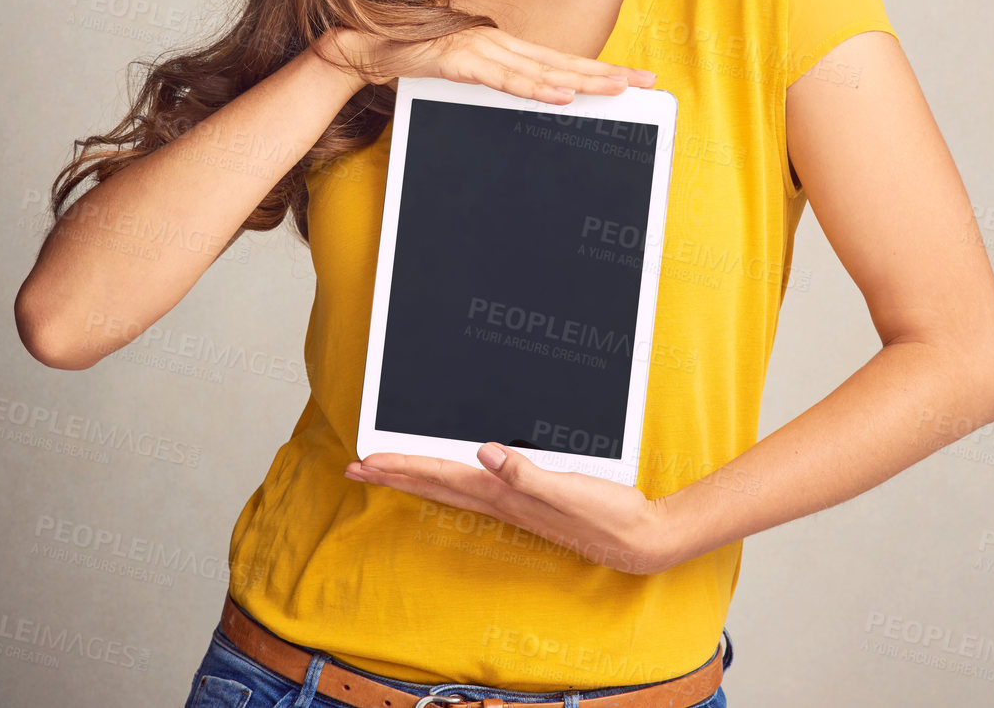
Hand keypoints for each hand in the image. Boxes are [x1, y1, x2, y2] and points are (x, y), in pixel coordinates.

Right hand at [320, 24, 655, 106]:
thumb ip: (489, 76)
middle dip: (607, 73)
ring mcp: (480, 47)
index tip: (630, 77)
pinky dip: (536, 87)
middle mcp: (497, 41)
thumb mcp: (459, 69)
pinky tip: (563, 94)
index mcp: (500, 45)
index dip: (597, 68)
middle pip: (563, 61)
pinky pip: (506, 78)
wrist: (364, 46)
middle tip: (646, 81)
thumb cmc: (409, 56)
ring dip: (583, 81)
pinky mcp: (460, 59)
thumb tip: (519, 89)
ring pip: (543, 69)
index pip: (559, 60)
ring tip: (617, 90)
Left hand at [343, 442, 679, 574]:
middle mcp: (501, 501)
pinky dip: (453, 477)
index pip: (440, 476)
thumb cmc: (605, 515)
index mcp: (503, 495)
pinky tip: (453, 472)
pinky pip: (475, 488)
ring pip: (450, 487)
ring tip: (389, 469)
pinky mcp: (527, 501)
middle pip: (434, 484)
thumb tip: (482, 453)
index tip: (366, 461)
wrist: (637, 539)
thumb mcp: (567, 489)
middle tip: (356, 467)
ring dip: (416, 476)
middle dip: (394, 474)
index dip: (402, 466)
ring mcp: (513, 504)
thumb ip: (524, 473)